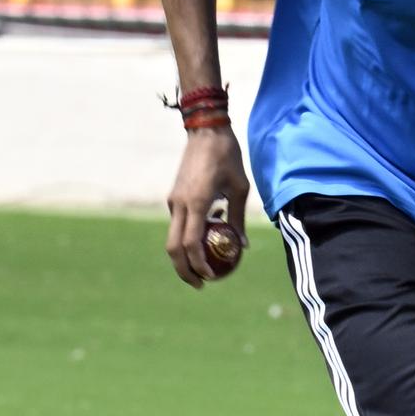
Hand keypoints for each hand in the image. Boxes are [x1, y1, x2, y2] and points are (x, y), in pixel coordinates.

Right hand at [166, 128, 250, 287]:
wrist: (205, 131)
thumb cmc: (228, 156)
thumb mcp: (240, 188)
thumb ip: (238, 218)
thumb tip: (242, 247)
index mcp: (196, 202)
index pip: (191, 243)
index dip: (199, 264)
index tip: (212, 277)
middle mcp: (180, 204)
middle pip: (173, 247)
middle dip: (184, 270)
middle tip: (201, 284)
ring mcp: (173, 200)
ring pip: (172, 238)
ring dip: (184, 257)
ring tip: (201, 271)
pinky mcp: (174, 197)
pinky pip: (178, 225)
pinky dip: (186, 241)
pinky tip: (204, 245)